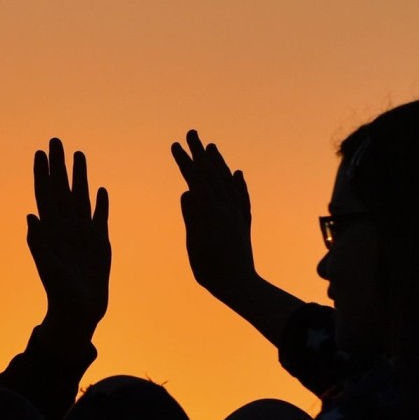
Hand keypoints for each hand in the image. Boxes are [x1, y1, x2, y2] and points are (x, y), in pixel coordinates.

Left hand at [28, 138, 110, 342]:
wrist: (79, 311)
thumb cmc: (60, 292)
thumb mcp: (48, 267)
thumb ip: (38, 243)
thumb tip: (30, 216)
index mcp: (52, 230)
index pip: (45, 194)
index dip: (42, 173)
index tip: (41, 152)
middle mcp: (66, 227)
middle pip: (61, 189)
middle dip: (59, 165)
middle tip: (56, 140)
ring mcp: (83, 233)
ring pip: (80, 197)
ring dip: (79, 176)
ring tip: (79, 154)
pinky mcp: (99, 243)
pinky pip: (99, 217)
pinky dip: (100, 203)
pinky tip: (100, 189)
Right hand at [171, 130, 259, 307]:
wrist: (239, 285)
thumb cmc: (211, 270)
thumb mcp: (195, 244)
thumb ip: (192, 217)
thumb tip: (188, 191)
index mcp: (211, 211)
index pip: (195, 179)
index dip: (184, 161)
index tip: (175, 145)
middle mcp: (226, 207)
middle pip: (212, 174)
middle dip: (200, 153)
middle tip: (191, 133)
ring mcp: (236, 214)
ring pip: (228, 181)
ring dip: (219, 163)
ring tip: (212, 147)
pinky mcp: (243, 223)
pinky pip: (241, 197)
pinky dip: (238, 183)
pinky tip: (236, 174)